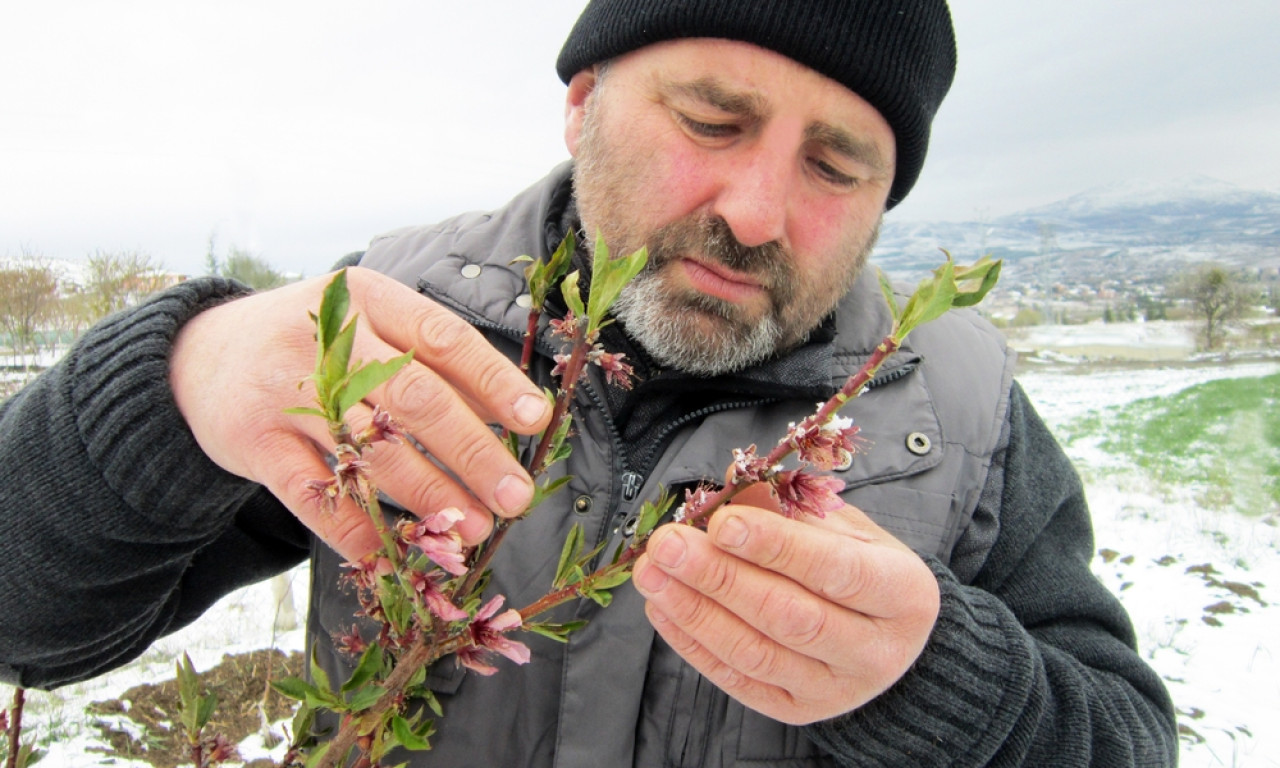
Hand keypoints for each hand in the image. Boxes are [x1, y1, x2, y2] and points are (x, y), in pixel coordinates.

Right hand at [170, 267, 550, 560]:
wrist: (197, 358)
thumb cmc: (312, 346)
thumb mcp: (368, 326)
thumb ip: (433, 361)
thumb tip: (512, 413)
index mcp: (366, 299)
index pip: (443, 338)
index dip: (494, 382)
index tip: (535, 420)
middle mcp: (326, 341)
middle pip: (414, 398)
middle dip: (472, 452)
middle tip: (514, 496)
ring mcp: (286, 391)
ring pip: (370, 451)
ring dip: (428, 496)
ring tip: (473, 528)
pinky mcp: (254, 442)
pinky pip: (315, 495)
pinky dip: (357, 528)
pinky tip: (393, 552)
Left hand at [632, 487, 939, 724]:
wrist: (886, 638)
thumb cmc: (862, 569)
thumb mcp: (846, 528)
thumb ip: (791, 508)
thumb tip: (728, 485)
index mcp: (902, 592)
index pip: (837, 569)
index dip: (776, 545)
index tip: (721, 522)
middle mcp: (876, 650)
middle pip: (790, 616)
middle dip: (721, 577)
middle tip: (669, 544)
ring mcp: (836, 689)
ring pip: (757, 653)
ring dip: (695, 610)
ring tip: (654, 573)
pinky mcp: (797, 710)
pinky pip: (737, 679)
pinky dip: (693, 643)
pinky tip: (663, 607)